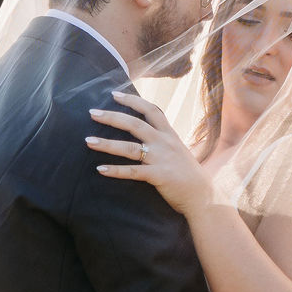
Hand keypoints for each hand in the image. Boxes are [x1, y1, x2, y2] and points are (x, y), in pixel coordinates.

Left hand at [87, 91, 218, 214]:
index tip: (114, 94)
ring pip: (129, 148)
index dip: (132, 101)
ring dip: (107, 144)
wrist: (203, 196)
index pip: (151, 110)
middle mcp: (164, 143)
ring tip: (89, 141)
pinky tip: (100, 169)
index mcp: (170, 135)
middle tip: (93, 113)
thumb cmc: (189, 175)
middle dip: (112, 117)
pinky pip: (133, 172)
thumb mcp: (179, 151)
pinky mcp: (158, 176)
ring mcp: (161, 159)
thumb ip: (164, 142)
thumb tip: (147, 136)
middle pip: (135, 124)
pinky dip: (115, 170)